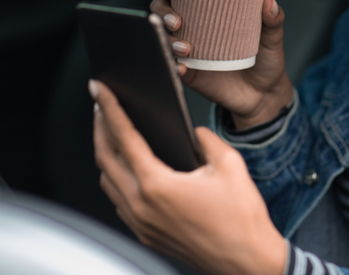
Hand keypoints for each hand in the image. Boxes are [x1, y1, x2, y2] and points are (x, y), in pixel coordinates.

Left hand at [91, 80, 285, 274]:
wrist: (248, 261)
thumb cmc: (242, 219)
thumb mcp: (230, 166)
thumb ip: (208, 140)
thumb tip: (195, 133)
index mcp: (158, 185)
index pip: (125, 138)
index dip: (110, 110)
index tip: (100, 90)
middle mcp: (142, 206)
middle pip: (105, 159)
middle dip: (100, 127)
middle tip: (102, 105)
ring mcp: (142, 223)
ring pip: (107, 182)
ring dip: (106, 154)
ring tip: (112, 134)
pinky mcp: (147, 235)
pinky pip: (119, 202)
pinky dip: (116, 179)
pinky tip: (128, 170)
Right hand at [151, 0, 293, 127]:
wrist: (264, 94)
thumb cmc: (266, 59)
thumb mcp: (272, 38)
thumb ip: (273, 20)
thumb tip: (269, 2)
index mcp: (210, 10)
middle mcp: (195, 26)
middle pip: (163, 10)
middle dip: (162, 11)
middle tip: (177, 21)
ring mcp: (189, 49)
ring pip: (163, 37)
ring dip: (166, 39)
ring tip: (186, 48)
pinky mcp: (189, 72)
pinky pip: (172, 66)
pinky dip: (172, 66)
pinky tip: (182, 68)